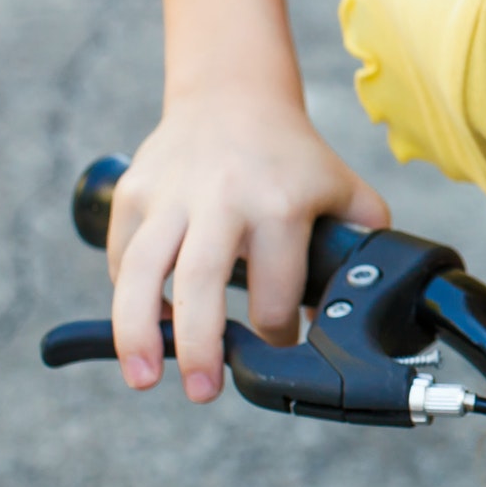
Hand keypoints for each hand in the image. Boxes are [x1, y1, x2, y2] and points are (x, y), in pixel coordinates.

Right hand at [106, 92, 389, 402]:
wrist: (233, 95)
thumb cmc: (292, 154)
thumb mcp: (344, 188)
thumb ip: (365, 241)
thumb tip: (364, 303)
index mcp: (280, 205)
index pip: (276, 293)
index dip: (278, 332)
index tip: (277, 346)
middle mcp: (223, 199)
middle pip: (201, 284)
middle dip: (200, 348)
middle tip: (203, 392)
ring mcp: (172, 195)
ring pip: (140, 272)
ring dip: (136, 332)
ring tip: (142, 377)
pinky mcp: (135, 191)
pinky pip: (120, 255)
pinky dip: (123, 295)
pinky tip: (138, 324)